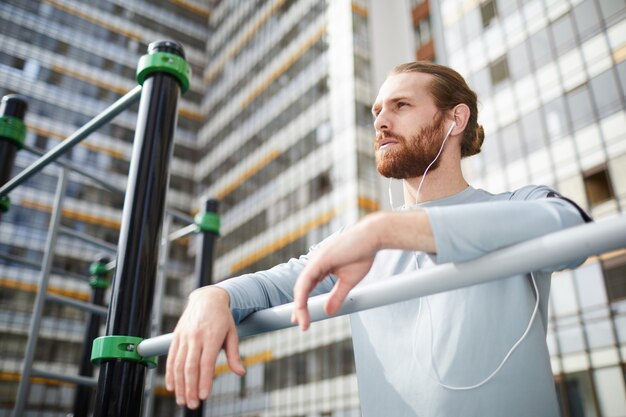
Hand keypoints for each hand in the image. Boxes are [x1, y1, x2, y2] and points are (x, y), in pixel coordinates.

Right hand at [165, 286, 244, 408]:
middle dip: (190, 388)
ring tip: (182, 400)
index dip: (204, 381)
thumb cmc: (222, 318)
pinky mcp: (176, 336)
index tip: (204, 396)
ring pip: (178, 364)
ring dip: (179, 385)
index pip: (206, 363)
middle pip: (190, 367)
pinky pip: (171, 357)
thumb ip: (234, 354)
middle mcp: (195, 336)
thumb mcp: (232, 333)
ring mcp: (184, 336)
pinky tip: (171, 386)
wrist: (207, 298)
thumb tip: (240, 372)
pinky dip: (169, 373)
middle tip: (192, 405)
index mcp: (211, 336)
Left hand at [291, 215, 380, 330]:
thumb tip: (328, 312)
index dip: (303, 304)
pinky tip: (301, 307)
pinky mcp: (319, 260)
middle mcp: (315, 264)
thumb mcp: (348, 281)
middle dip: (299, 309)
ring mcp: (315, 261)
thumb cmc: (362, 254)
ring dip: (299, 306)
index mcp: (320, 268)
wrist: (372, 237)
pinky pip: (306, 280)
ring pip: (301, 287)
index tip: (302, 320)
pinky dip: (302, 295)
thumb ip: (337, 296)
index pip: (307, 289)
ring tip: (301, 321)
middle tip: (299, 325)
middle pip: (301, 289)